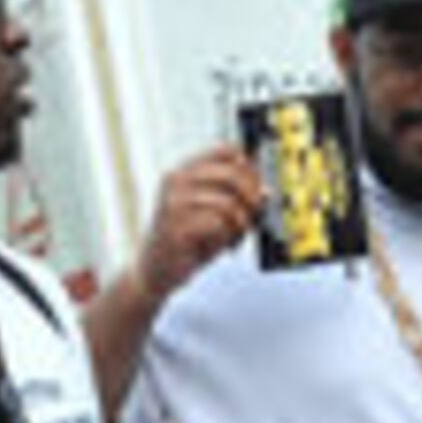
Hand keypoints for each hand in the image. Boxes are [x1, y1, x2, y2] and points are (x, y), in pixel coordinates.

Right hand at [127, 144, 263, 307]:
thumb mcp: (211, 212)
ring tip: (237, 237)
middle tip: (256, 213)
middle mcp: (176, 181)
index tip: (260, 185)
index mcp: (184, 171)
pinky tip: (225, 247)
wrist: (156, 271)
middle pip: (232, 174)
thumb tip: (265, 192)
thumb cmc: (188, 241)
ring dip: (241, 223)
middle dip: (252, 196)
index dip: (250, 167)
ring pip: (228, 202)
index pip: (226, 150)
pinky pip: (218, 225)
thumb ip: (234, 198)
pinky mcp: (176, 227)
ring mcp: (173, 203)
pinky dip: (229, 238)